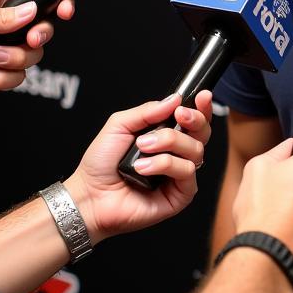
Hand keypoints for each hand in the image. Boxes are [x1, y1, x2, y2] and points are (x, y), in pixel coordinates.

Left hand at [64, 91, 212, 245]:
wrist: (89, 196)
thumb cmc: (101, 164)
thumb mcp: (119, 125)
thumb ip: (147, 111)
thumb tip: (175, 99)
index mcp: (166, 136)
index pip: (194, 120)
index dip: (202, 107)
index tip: (201, 96)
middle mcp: (176, 154)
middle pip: (202, 132)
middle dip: (194, 119)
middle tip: (178, 116)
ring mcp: (179, 175)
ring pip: (195, 150)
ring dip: (168, 143)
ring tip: (142, 148)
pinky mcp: (180, 195)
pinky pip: (187, 171)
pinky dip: (164, 164)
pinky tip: (144, 168)